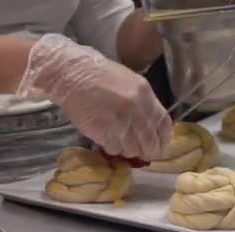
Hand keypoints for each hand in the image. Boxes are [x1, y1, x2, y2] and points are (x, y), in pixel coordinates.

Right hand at [16, 34, 171, 159]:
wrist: (70, 73)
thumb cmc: (98, 75)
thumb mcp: (130, 83)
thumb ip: (143, 104)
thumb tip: (150, 126)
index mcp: (144, 94)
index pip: (163, 123)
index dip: (163, 138)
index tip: (160, 144)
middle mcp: (135, 109)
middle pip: (149, 141)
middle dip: (148, 151)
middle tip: (144, 154)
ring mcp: (118, 121)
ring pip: (132, 148)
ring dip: (129, 150)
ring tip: (122, 144)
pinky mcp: (101, 131)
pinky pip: (114, 148)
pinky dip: (113, 148)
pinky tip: (109, 140)